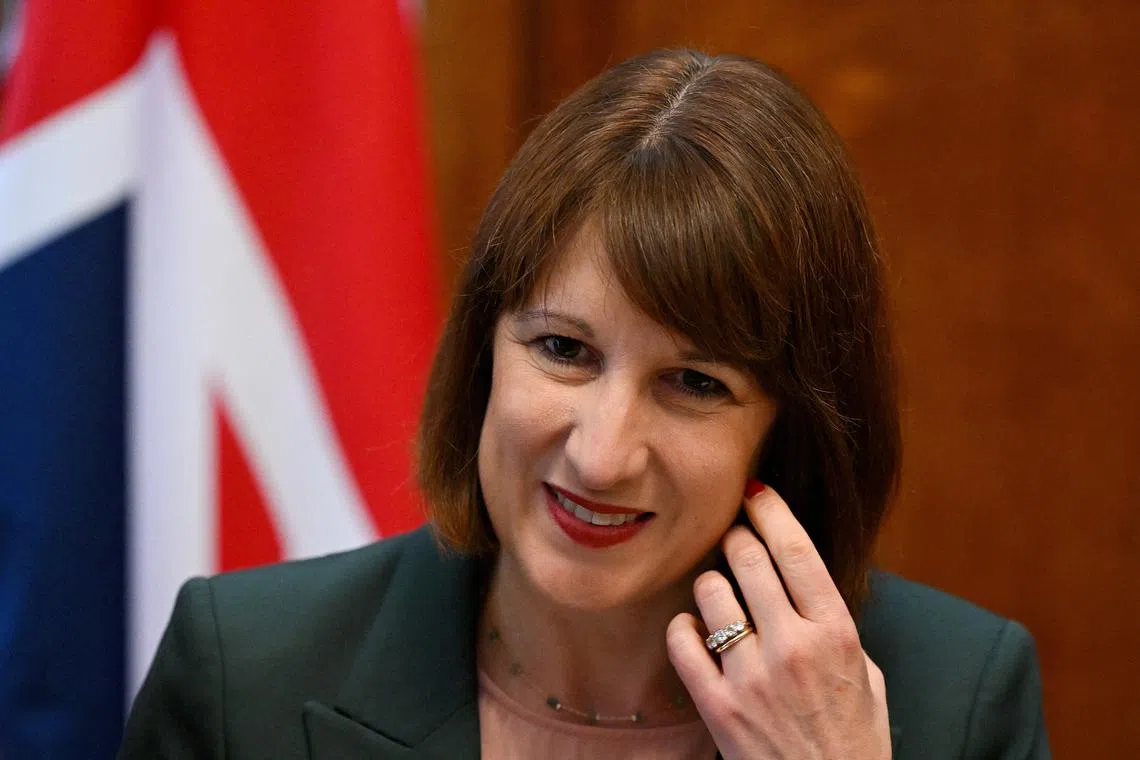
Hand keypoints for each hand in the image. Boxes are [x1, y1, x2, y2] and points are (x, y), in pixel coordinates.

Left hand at [666, 483, 890, 759]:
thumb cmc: (854, 738)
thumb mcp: (864, 672)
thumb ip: (833, 622)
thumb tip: (799, 573)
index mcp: (837, 633)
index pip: (796, 550)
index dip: (771, 509)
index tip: (756, 490)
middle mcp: (794, 648)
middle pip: (747, 559)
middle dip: (736, 538)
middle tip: (733, 538)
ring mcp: (752, 677)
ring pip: (710, 592)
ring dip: (711, 583)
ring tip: (720, 594)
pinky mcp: (718, 706)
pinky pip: (682, 640)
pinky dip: (683, 627)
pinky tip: (694, 630)